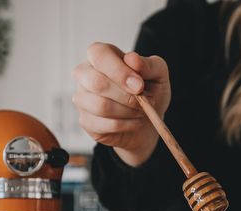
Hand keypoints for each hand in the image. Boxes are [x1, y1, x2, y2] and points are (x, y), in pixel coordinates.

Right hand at [72, 43, 170, 165]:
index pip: (100, 55)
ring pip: (100, 106)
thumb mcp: (158, 74)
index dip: (120, 72)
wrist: (148, 120)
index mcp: (99, 55)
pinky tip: (134, 122)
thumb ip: (148, 64)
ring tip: (141, 111)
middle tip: (144, 101)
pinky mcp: (86, 121)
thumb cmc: (149, 91)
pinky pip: (104, 125)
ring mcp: (82, 98)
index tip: (140, 86)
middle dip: (126, 96)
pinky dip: (125, 125)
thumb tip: (132, 59)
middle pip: (97, 83)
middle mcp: (84, 74)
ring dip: (127, 112)